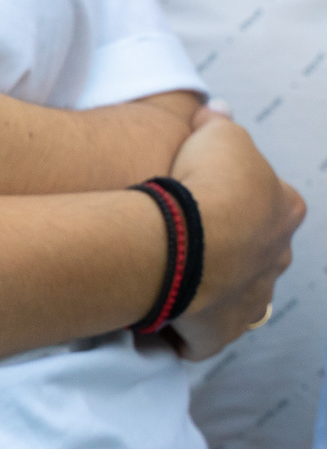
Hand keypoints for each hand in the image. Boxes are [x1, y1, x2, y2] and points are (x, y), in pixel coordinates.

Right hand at [171, 108, 303, 359]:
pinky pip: (204, 335)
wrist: (186, 241)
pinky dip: (188, 329)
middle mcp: (276, 259)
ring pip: (239, 296)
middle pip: (259, 253)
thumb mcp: (219, 134)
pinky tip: (163, 316)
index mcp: (285, 210)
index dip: (241, 197)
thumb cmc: (207, 184)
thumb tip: (217, 113)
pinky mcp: (218, 333)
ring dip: (214, 289)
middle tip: (190, 238)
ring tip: (176, 278)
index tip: (209, 195)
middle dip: (232, 249)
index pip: (273, 202)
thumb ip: (220, 123)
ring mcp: (250, 300)